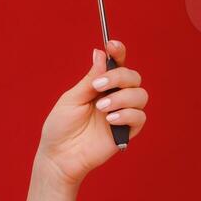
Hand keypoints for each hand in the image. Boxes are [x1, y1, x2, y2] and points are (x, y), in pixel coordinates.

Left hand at [37, 40, 148, 185]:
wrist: (60, 156)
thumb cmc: (61, 127)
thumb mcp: (72, 98)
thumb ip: (90, 78)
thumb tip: (100, 53)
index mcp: (101, 85)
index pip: (117, 64)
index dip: (118, 52)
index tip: (112, 45)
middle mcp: (115, 97)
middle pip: (133, 77)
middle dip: (119, 77)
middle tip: (99, 87)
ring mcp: (122, 114)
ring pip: (140, 95)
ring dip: (122, 98)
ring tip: (102, 109)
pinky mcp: (127, 132)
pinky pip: (139, 117)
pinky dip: (126, 115)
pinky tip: (109, 120)